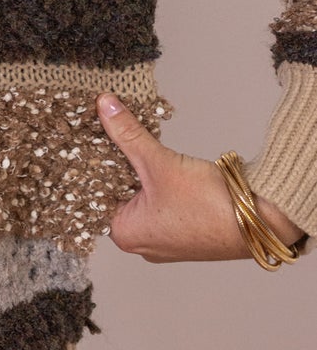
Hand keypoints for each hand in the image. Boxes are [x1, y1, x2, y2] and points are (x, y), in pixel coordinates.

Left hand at [96, 94, 305, 261]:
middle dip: (117, 164)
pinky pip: (161, 203)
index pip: (94, 193)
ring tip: (136, 142)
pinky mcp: (184, 232)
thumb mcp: (159, 162)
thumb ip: (128, 133)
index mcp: (124, 234)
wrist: (260, 221)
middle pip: (117, 194)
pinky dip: (159, 182)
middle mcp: (141, 243)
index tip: (89, 135)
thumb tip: (104, 105)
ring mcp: (164, 240)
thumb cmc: (209, 205)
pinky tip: (161, 162)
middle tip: (111, 132)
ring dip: (140, 171)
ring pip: (141, 197)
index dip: (91, 162)